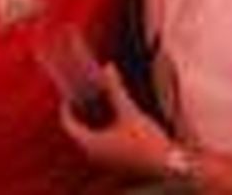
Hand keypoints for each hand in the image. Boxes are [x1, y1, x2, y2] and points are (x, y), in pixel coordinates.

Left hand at [59, 64, 173, 177]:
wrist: (166, 164)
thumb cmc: (145, 141)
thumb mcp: (130, 112)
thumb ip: (116, 90)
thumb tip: (108, 67)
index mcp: (90, 143)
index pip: (68, 124)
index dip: (66, 108)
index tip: (69, 94)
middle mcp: (92, 153)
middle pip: (77, 131)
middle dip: (79, 112)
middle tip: (84, 93)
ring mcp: (103, 158)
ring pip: (88, 136)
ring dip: (91, 120)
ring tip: (98, 102)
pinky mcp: (114, 159)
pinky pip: (99, 142)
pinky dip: (100, 128)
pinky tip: (113, 118)